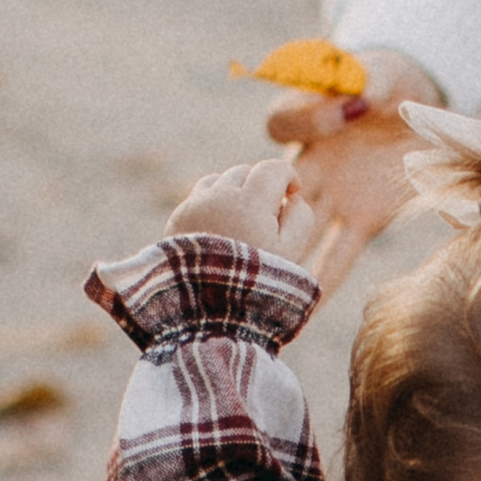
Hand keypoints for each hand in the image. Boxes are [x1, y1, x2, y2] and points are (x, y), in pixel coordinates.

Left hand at [169, 155, 339, 276]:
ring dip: (236, 193)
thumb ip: (301, 218)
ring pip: (220, 181)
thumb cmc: (258, 282)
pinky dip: (213, 205)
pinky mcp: (178, 219)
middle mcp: (218, 196)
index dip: (288, 178)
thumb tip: (293, 198)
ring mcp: (194, 206)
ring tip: (244, 223)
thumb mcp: (292, 252)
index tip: (293, 195)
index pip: (273, 168)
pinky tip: (222, 230)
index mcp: (250, 201)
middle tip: (268, 217)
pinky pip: (199, 198)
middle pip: (246, 173)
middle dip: (261, 188)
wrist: (208, 312)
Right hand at [261, 45, 443, 297]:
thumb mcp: (386, 74)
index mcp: (310, 122)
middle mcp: (313, 163)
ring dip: (283, 256)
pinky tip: (309, 308)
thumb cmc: (393, 81)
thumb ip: (372, 84)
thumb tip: (358, 103)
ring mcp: (334, 194)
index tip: (337, 115)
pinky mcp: (365, 217)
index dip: (303, 121)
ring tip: (262, 289)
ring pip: (299, 230)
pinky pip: (341, 252)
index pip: (281, 124)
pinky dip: (326, 279)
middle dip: (259, 214)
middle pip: (274, 190)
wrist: (423, 106)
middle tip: (249, 236)